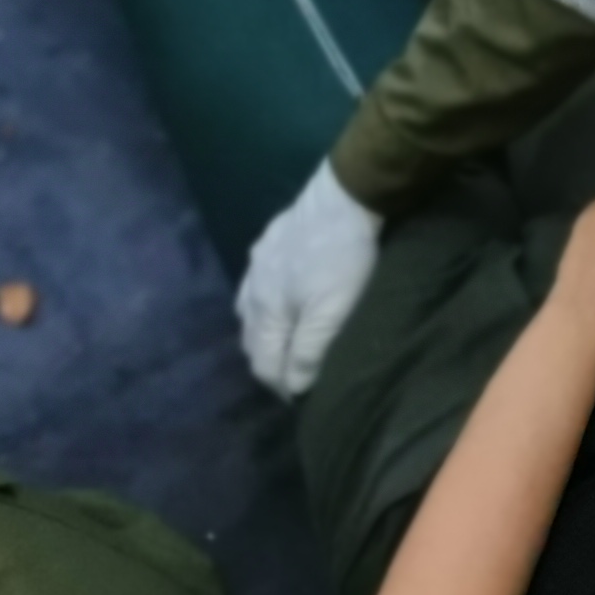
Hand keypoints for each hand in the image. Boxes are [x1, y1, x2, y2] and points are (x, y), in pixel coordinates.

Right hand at [238, 158, 382, 395]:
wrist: (345, 197)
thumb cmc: (343, 260)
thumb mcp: (333, 311)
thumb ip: (310, 350)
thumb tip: (295, 386)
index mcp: (265, 311)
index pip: (264, 364)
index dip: (282, 386)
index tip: (303, 397)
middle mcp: (251, 291)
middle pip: (252, 342)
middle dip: (270, 363)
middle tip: (297, 375)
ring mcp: (255, 266)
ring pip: (249, 315)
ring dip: (265, 337)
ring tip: (289, 345)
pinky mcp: (265, 245)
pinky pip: (254, 287)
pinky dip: (264, 308)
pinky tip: (282, 305)